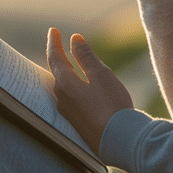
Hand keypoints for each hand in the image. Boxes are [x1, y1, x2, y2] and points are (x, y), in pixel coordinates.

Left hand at [46, 27, 133, 153]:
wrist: (119, 141)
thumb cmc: (111, 105)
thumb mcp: (101, 75)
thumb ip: (86, 56)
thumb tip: (74, 39)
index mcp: (65, 84)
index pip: (55, 58)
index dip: (54, 42)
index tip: (53, 31)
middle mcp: (60, 99)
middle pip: (55, 73)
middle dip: (56, 57)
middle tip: (56, 44)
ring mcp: (67, 113)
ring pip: (60, 87)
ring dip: (62, 73)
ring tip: (65, 63)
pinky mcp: (75, 123)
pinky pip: (67, 99)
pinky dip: (69, 86)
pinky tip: (75, 88)